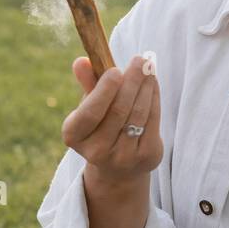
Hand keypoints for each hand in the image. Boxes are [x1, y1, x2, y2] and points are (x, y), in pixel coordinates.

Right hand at [61, 53, 162, 182]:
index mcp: (74, 135)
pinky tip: (152, 83)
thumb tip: (81, 61)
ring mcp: (123, 157)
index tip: (116, 70)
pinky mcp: (146, 156)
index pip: (90, 113)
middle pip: (119, 110)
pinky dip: (154, 97)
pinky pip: (153, 120)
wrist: (118, 168)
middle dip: (132, 81)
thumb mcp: (89, 105)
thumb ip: (88, 83)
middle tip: (140, 60)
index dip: (104, 91)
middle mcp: (97, 151)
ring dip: (146, 86)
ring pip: (138, 113)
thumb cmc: (100, 125)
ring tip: (149, 66)